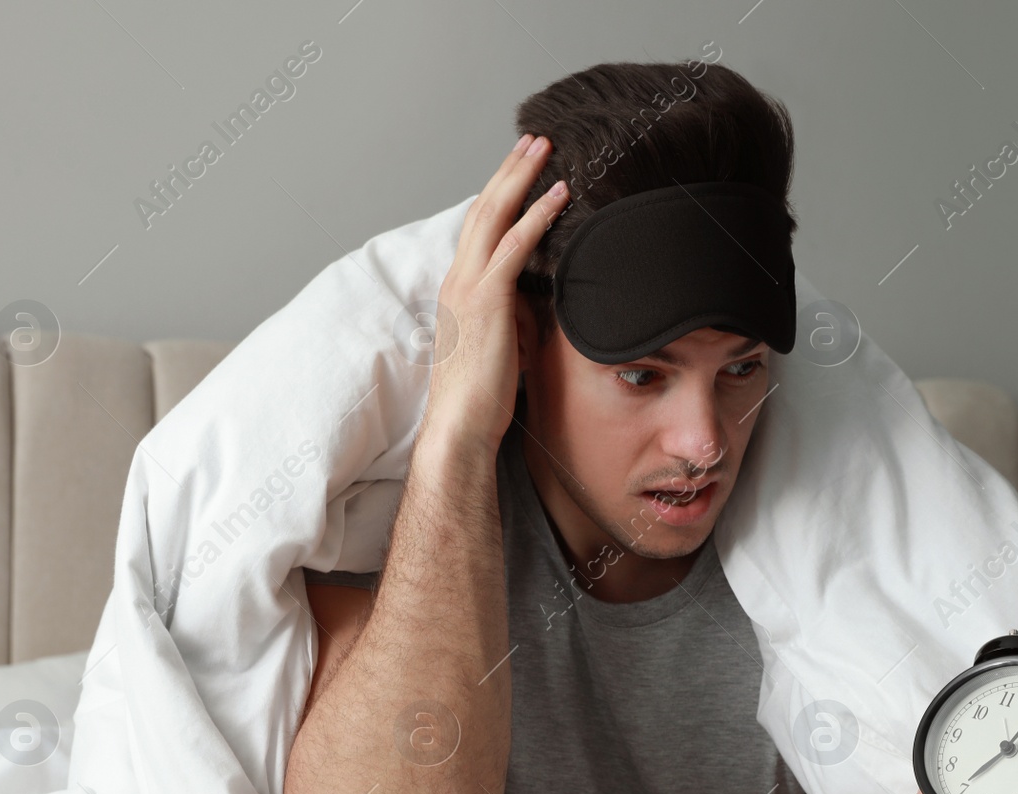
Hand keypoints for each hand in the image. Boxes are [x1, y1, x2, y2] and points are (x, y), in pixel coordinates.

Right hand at [423, 133, 569, 452]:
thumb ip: (516, 317)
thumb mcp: (501, 347)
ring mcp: (469, 287)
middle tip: (533, 140)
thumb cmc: (480, 400)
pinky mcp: (488, 300)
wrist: (459, 429)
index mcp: (458, 291)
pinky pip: (515, 245)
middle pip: (481, 209)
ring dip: (520, 176)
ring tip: (544, 147)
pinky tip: (559, 193)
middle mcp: (458, 281)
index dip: (497, 196)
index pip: (477, 230)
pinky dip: (538, 214)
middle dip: (508, 170)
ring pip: (494, 215)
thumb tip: (542, 304)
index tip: (518, 170)